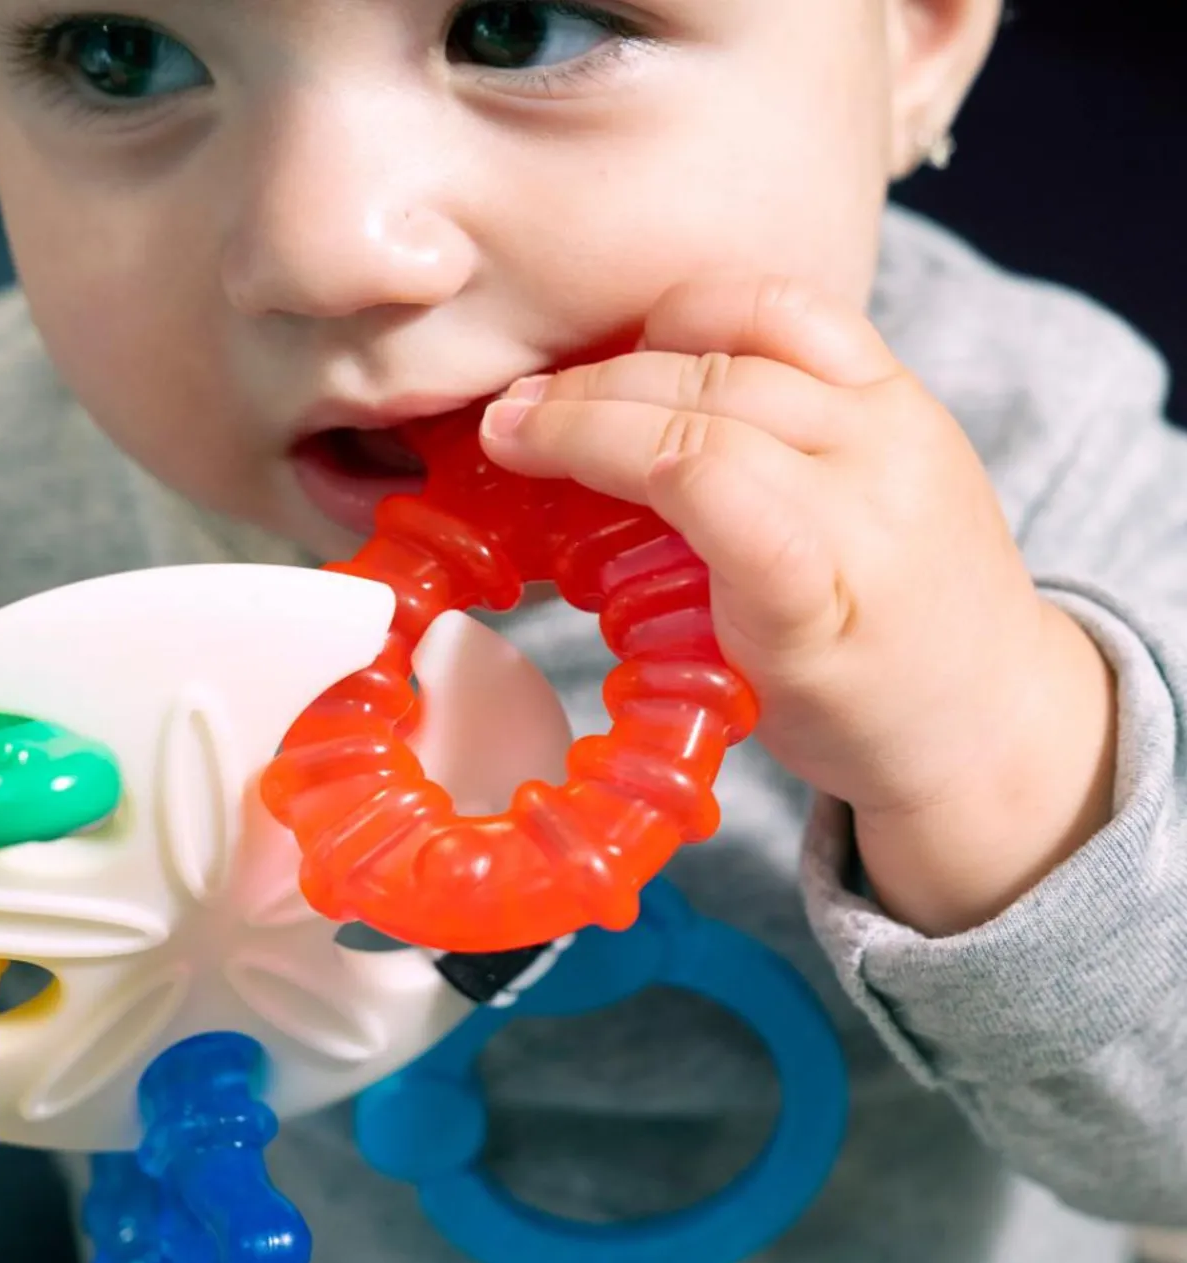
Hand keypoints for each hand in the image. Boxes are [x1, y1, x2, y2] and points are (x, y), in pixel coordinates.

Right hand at [480, 277, 1116, 933]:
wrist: (991, 705)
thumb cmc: (861, 715)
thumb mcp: (750, 691)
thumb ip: (671, 598)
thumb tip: (565, 512)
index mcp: (831, 580)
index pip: (699, 469)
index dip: (588, 441)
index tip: (509, 445)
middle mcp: (879, 479)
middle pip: (711, 390)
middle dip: (589, 395)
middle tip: (509, 416)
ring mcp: (900, 418)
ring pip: (752, 330)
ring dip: (645, 342)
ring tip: (579, 379)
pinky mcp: (905, 387)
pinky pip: (804, 311)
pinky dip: (719, 310)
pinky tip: (663, 343)